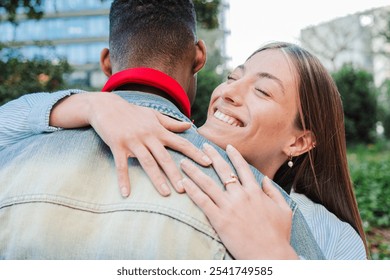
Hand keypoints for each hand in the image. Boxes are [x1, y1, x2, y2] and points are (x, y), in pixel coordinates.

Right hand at [52, 92, 211, 196]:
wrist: (107, 106)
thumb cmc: (132, 112)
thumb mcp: (154, 115)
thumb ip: (172, 123)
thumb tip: (190, 126)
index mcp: (159, 130)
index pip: (181, 143)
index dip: (195, 153)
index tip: (207, 163)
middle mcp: (148, 136)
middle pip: (165, 157)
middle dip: (176, 173)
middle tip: (185, 189)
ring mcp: (133, 141)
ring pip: (147, 162)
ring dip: (156, 178)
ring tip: (165, 193)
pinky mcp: (118, 145)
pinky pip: (121, 165)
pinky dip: (123, 179)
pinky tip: (126, 193)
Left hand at [179, 143, 297, 258]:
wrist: (271, 256)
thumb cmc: (279, 235)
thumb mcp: (283, 210)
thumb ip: (274, 192)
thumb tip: (265, 179)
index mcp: (255, 192)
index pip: (242, 168)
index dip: (234, 155)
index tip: (227, 146)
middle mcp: (240, 195)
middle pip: (222, 170)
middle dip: (211, 155)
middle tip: (202, 145)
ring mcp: (229, 207)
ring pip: (208, 184)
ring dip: (194, 171)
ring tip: (184, 162)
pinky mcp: (219, 220)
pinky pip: (202, 201)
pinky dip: (192, 191)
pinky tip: (183, 183)